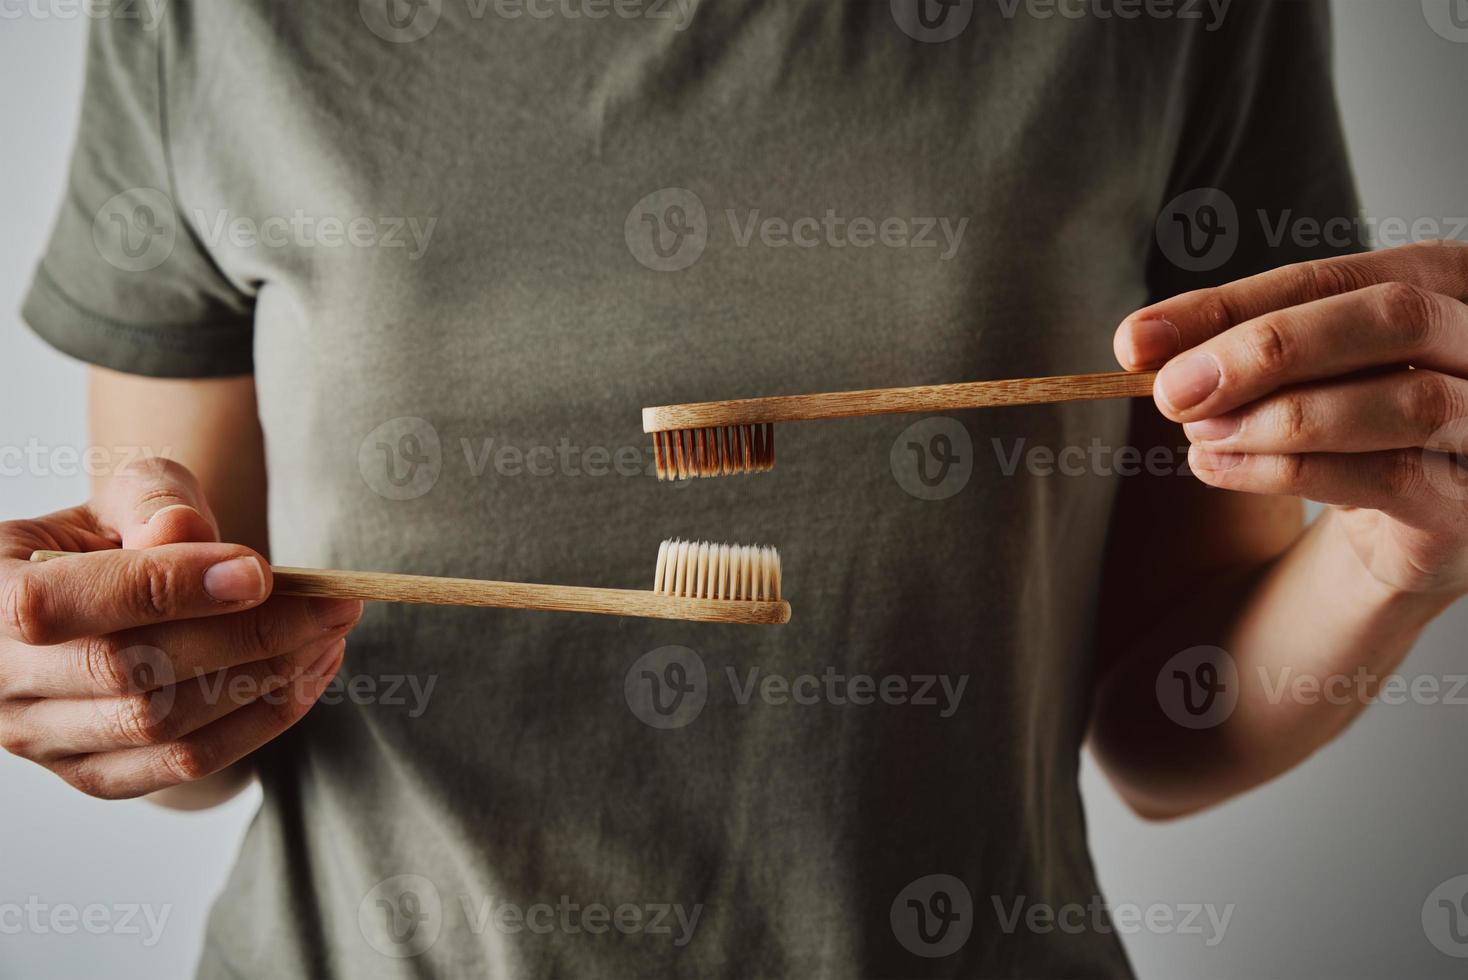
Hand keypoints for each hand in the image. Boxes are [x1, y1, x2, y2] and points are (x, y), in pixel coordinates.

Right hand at [0, 458, 361, 798]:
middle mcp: (0, 681)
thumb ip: (153, 501)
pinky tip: (311, 671)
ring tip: (332, 633)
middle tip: (333, 603)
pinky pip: (185, 766)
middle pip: (130, 673)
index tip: (260, 571)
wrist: (102, 596)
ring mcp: (43, 740)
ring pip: (163, 728)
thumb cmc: (114, 535)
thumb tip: (183, 535)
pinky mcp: (94, 775)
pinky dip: (262, 721)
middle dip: (247, 637)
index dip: (167, 588)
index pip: (62, 602)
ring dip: (266, 681)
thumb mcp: (123, 495)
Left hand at [1114, 239, 1467, 594]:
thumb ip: (1234, 347)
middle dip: (1267, 351)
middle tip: (1172, 391)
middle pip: (1389, 316)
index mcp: (1445, 279)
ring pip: (1403, 401)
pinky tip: (1220, 470)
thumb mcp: (1298, 371)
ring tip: (1199, 436)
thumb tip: (1140, 344)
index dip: (1227, 306)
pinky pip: (1393, 475)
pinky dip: (1292, 471)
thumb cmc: (1355, 420)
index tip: (1135, 342)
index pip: (1329, 277)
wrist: (1414, 520)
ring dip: (1281, 419)